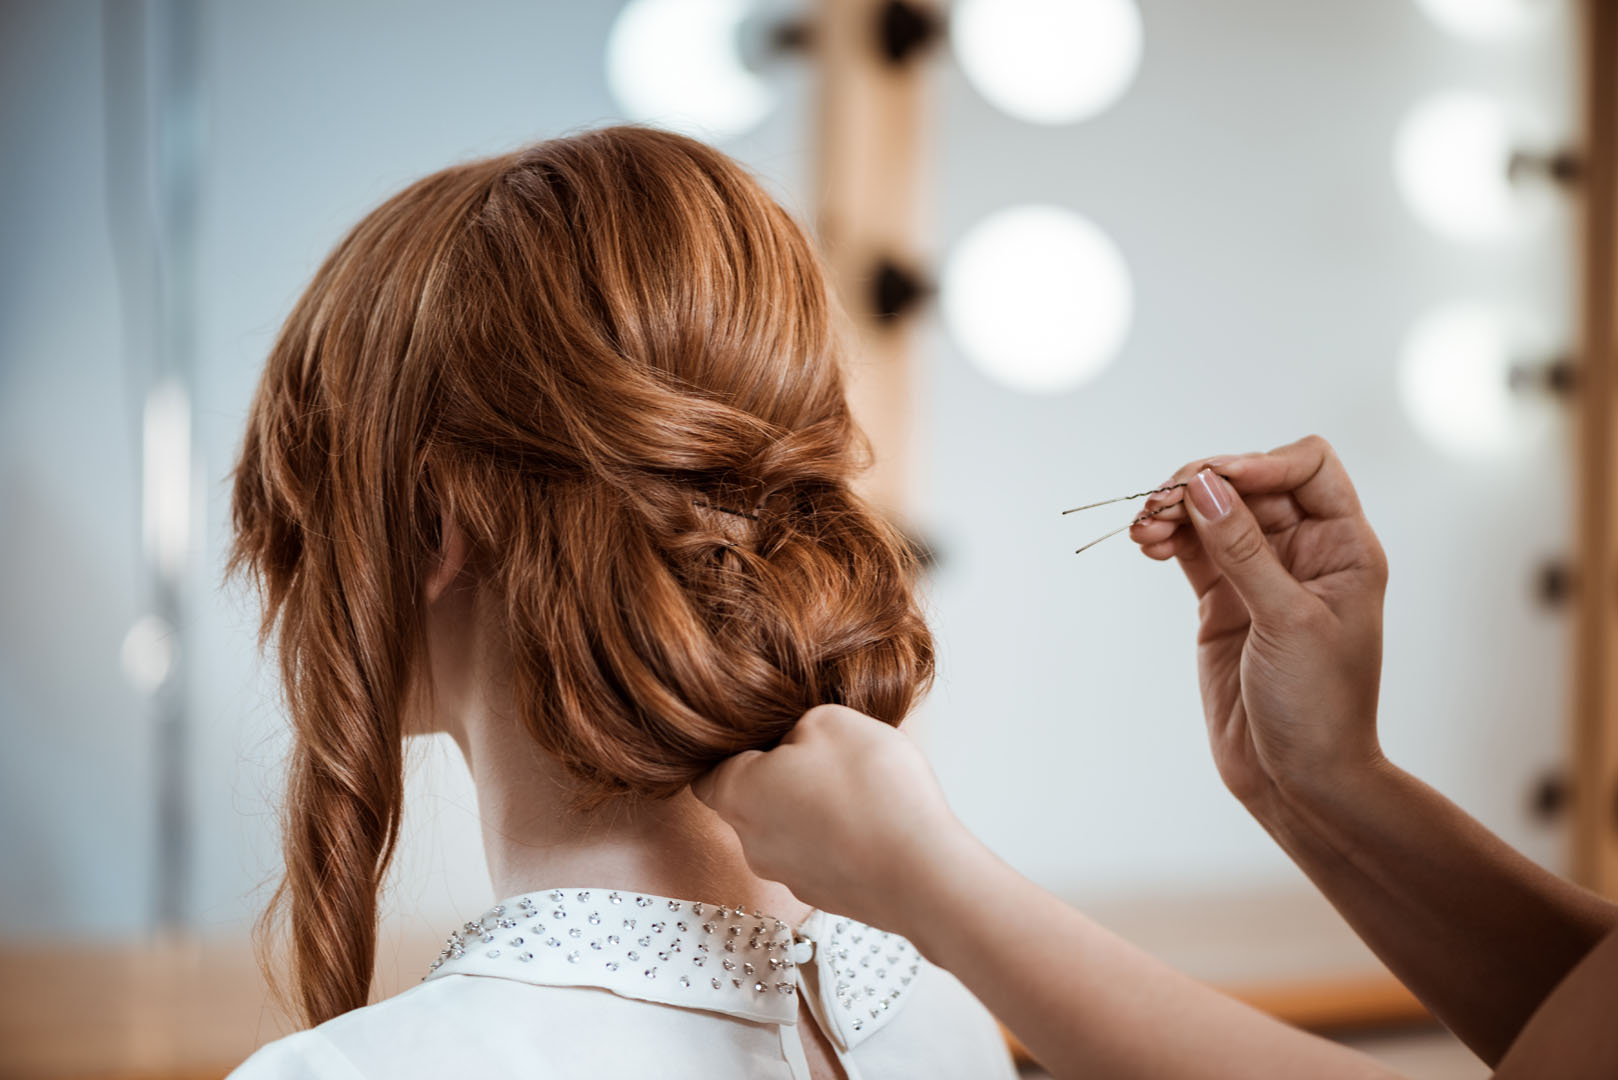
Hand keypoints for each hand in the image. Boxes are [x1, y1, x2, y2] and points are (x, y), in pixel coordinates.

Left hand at [692, 704, 972, 935]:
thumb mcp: (830, 719)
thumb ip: (796, 724)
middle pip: (750, 799)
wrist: (924, 875)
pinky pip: (821, 853)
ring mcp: (788, 876)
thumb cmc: (872, 792)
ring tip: (858, 787)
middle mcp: (751, 842)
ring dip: (813, 806)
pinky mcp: (825, 895)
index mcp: (737, 794)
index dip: (731, 749)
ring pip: (787, 828)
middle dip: (779, 775)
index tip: (763, 733)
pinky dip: (839, 835)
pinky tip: (874, 820)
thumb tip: (793, 743)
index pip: (705, 772)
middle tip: (823, 753)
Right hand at [1127, 435, 1387, 806]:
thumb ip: (1242, 549)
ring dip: (1176, 511)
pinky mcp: (1223, 601)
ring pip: (1212, 513)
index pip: (1308, 467)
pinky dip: (1167, 539)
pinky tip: (1146, 544)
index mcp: (1344, 547)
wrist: (1298, 780)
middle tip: (1161, 504)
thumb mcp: (1286, 621)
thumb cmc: (1319, 706)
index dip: (1262, 462)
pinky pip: (1191, 550)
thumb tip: (1204, 484)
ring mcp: (1259, 575)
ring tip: (1143, 529)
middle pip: (1249, 483)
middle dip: (1203, 485)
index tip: (1215, 481)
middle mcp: (1304, 551)